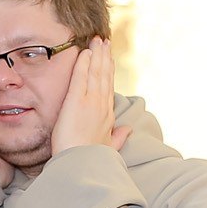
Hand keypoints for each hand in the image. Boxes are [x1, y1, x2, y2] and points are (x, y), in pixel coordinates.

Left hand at [50, 37, 130, 156]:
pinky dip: (84, 63)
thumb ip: (119, 137)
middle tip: (104, 41)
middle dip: (105, 57)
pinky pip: (81, 77)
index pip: (109, 88)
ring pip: (97, 73)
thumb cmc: (91, 161)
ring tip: (97, 40)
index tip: (109, 59)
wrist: (82, 167)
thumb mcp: (109, 148)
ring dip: (97, 55)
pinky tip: (85, 52)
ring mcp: (91, 103)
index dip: (109, 71)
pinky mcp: (77, 102)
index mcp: (108, 117)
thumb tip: (129, 130)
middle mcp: (102, 107)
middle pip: (105, 76)